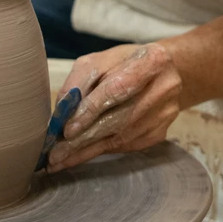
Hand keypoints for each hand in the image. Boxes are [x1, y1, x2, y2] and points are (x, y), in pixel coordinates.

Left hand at [46, 43, 182, 172]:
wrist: (168, 72)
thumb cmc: (127, 63)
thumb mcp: (102, 60)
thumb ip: (80, 80)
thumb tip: (62, 112)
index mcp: (152, 62)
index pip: (116, 89)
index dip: (90, 111)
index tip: (67, 130)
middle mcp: (163, 89)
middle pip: (117, 120)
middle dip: (82, 139)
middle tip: (54, 155)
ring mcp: (164, 115)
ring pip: (119, 139)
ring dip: (86, 151)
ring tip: (60, 161)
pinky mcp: (160, 133)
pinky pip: (125, 146)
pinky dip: (100, 151)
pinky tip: (80, 156)